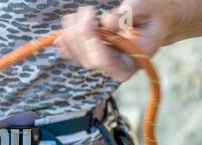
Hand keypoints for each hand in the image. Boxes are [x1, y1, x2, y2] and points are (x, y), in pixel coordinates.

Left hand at [56, 1, 176, 81]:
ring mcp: (104, 64)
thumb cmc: (153, 10)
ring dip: (72, 35)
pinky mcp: (95, 56)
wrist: (155, 16)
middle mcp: (117, 68)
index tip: (92, 23)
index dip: (94, 46)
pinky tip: (59, 38)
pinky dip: (66, 45)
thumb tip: (107, 22)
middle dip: (81, 34)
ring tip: (76, 14)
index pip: (106, 62)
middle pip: (89, 59)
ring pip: (79, 56)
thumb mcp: (147, 6)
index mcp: (134, 61)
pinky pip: (76, 55)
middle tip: (86, 10)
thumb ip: (129, 14)